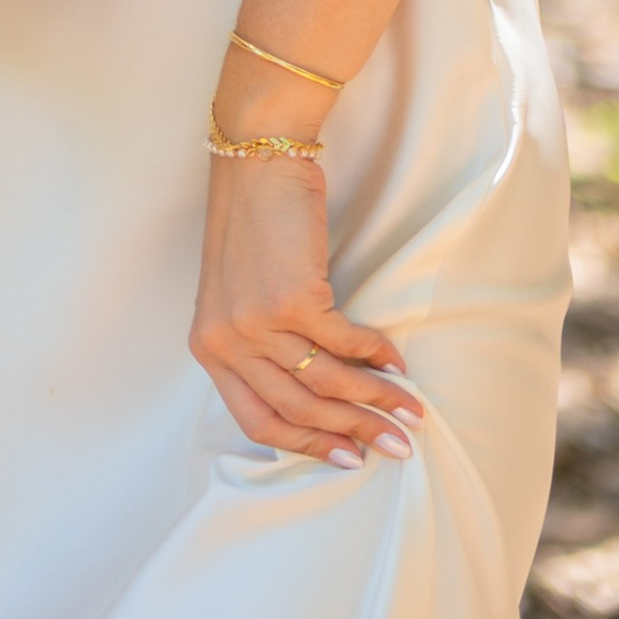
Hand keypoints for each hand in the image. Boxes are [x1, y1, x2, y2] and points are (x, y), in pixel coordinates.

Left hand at [189, 151, 421, 468]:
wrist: (255, 161)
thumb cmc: (251, 222)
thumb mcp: (237, 294)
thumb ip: (260, 345)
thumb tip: (318, 394)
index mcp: (209, 348)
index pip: (256, 421)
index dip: (308, 445)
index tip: (348, 457)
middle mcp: (227, 342)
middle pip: (297, 411)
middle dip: (353, 432)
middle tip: (396, 446)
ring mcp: (257, 323)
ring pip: (326, 383)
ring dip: (375, 400)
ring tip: (410, 410)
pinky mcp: (292, 299)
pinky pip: (345, 343)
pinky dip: (376, 355)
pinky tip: (397, 361)